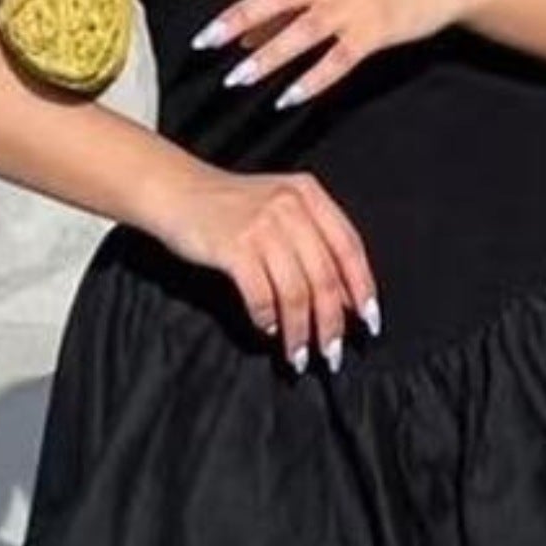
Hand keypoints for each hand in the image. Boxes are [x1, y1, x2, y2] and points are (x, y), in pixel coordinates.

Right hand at [159, 159, 380, 372]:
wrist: (177, 190)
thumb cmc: (231, 207)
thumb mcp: (281, 209)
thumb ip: (314, 243)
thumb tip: (346, 299)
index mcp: (310, 195)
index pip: (349, 247)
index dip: (363, 288)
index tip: (368, 322)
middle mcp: (291, 206)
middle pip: (325, 276)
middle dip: (332, 322)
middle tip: (332, 352)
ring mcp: (262, 225)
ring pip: (296, 291)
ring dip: (300, 330)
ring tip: (298, 354)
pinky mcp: (234, 246)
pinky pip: (261, 295)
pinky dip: (267, 318)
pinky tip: (267, 328)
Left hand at [186, 0, 473, 107]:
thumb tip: (243, 33)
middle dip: (238, 18)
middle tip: (204, 40)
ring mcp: (355, 5)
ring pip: (303, 32)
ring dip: (267, 57)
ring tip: (236, 78)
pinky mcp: (375, 34)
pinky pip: (337, 62)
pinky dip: (311, 81)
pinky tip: (288, 99)